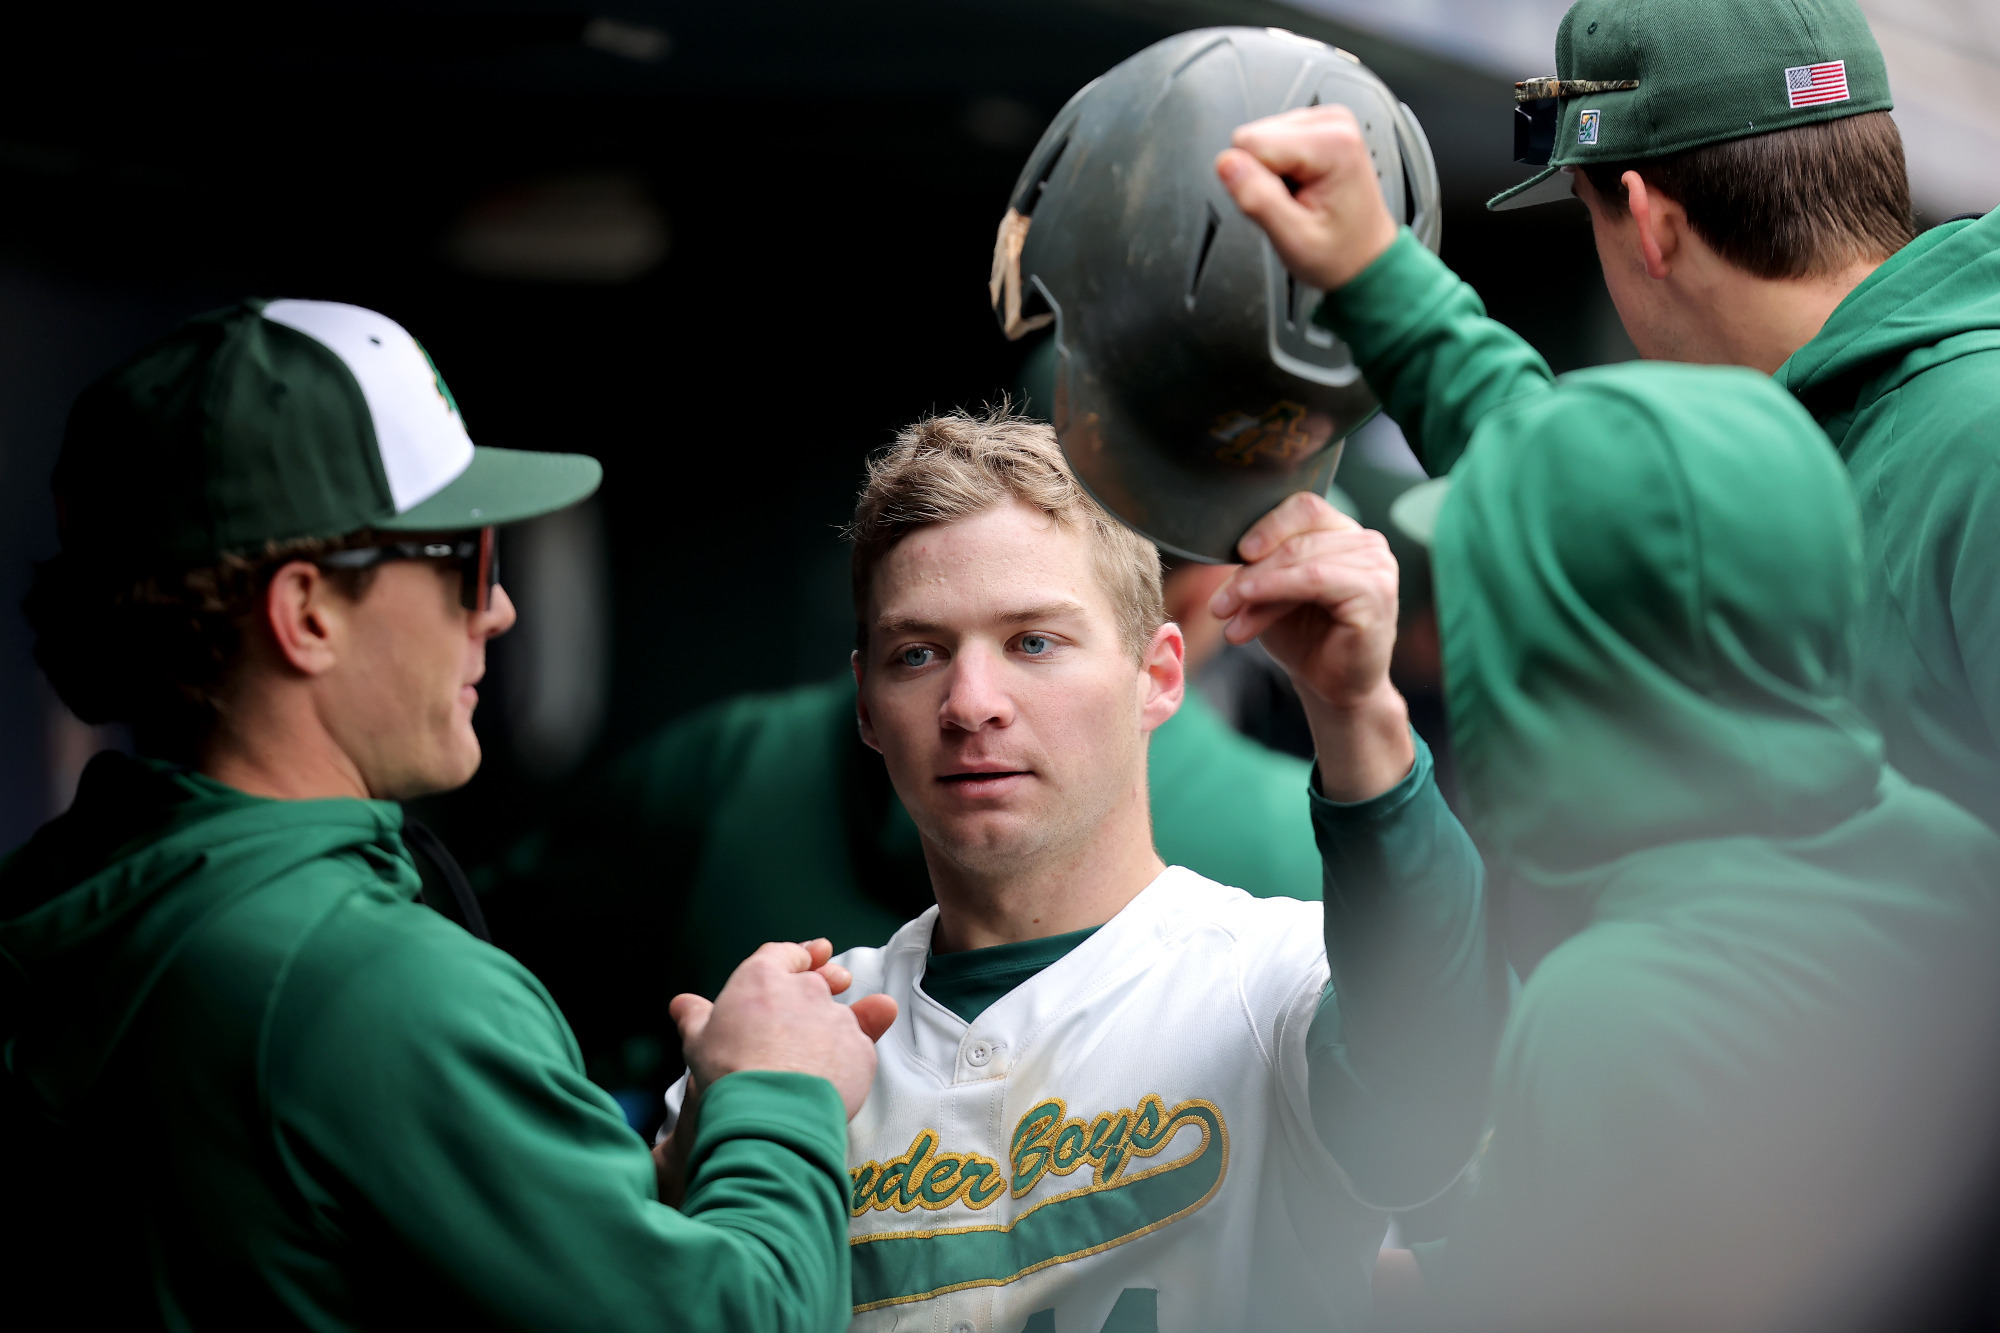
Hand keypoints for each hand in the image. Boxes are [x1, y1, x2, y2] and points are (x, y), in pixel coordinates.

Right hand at [669, 939, 898, 1120]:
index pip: (782, 954)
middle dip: (825, 982)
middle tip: (826, 991)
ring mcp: (836, 1018)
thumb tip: (682, 1004)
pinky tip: (834, 1075)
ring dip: (833, 1027)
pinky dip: (851, 1056)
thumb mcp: (698, 1042)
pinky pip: (860, 1046)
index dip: (795, 956)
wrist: (770, 1112)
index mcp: (763, 978)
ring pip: (841, 1014)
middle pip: (818, 979)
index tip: (810, 955)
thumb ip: (695, 1017)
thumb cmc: (728, 1074)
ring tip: (814, 1057)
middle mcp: (805, 989)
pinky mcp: (860, 1048)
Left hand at [1209, 493, 1412, 800]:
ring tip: (1226, 613)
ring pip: (1301, 558)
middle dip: (1250, 570)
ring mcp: (1377, 566)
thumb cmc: (1304, 638)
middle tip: (1218, 602)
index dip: (1267, 525)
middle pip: (1297, 537)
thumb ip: (1259, 566)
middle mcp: (1367, 543)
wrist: (1331, 687)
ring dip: (1256, 586)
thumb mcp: (1271, 594)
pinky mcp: (1376, 593)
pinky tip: (1248, 606)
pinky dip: (1276, 589)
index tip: (1235, 551)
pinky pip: (1315, 579)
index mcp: (1344, 533)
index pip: (1304, 507)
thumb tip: (1227, 548)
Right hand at [1215, 105, 1399, 291]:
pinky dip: (1280, 168)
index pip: (1251, 144)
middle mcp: (1333, 123)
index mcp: (1333, 143)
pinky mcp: (1316, 127)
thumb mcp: (1293, 239)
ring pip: (1259, 138)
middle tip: (1292, 203)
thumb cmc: (1340, 252)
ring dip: (1272, 173)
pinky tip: (1301, 187)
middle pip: (1255, 137)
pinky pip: (1271, 141)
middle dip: (1263, 176)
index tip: (1284, 203)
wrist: (1364, 256)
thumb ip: (1257, 199)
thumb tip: (1226, 163)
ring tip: (1300, 197)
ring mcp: (1326, 122)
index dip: (1255, 182)